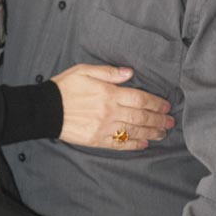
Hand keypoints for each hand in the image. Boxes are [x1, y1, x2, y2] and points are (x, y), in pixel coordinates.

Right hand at [52, 64, 172, 149]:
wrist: (45, 109)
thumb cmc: (64, 87)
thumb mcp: (84, 71)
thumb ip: (109, 72)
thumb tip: (130, 72)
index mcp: (109, 93)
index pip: (140, 99)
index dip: (155, 103)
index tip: (166, 106)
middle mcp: (109, 112)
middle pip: (141, 116)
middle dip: (158, 120)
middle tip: (170, 122)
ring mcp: (104, 128)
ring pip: (133, 131)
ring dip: (151, 132)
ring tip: (163, 133)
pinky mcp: (96, 140)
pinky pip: (119, 144)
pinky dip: (133, 145)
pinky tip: (144, 144)